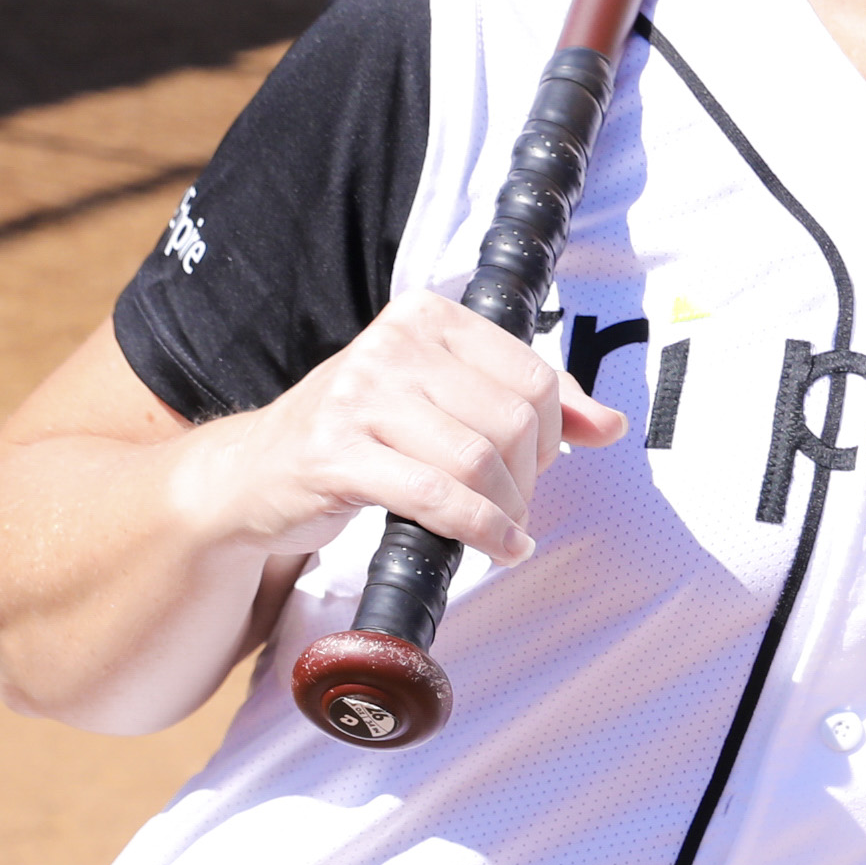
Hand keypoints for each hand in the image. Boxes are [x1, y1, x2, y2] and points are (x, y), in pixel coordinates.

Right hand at [173, 292, 627, 569]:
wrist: (252, 474)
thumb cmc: (362, 434)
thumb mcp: (444, 401)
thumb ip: (527, 403)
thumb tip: (613, 426)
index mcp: (427, 318)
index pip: (534, 373)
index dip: (557, 430)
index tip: (542, 464)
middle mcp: (393, 345)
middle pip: (514, 419)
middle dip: (530, 476)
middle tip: (516, 505)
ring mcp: (358, 396)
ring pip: (480, 459)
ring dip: (507, 509)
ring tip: (504, 529)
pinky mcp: (334, 453)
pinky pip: (436, 495)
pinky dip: (480, 529)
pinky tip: (497, 546)